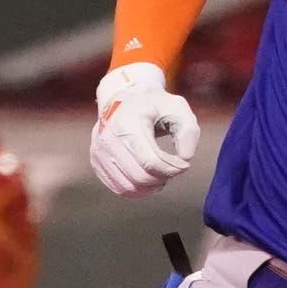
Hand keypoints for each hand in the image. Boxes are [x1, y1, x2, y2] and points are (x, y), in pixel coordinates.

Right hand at [88, 62, 200, 196]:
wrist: (124, 98)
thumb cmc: (154, 105)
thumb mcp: (177, 108)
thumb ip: (189, 132)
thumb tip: (184, 159)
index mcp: (127, 122)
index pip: (151, 161)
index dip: (172, 169)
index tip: (183, 164)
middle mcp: (108, 138)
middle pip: (140, 177)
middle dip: (163, 178)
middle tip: (173, 169)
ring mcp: (99, 151)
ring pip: (130, 187)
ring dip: (151, 186)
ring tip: (162, 173)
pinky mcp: (97, 162)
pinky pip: (120, 188)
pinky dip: (139, 189)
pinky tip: (149, 177)